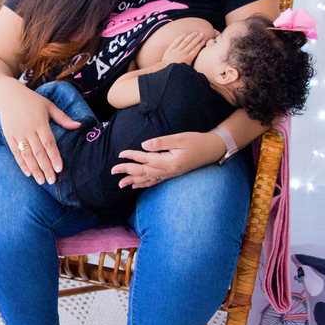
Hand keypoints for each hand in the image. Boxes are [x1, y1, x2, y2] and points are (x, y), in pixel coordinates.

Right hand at [0, 84, 80, 184]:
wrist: (7, 95)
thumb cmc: (31, 100)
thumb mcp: (48, 106)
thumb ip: (63, 118)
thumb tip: (78, 126)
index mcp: (40, 122)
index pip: (49, 143)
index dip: (54, 157)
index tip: (59, 169)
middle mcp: (28, 129)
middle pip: (38, 152)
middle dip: (46, 168)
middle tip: (52, 180)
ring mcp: (17, 134)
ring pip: (27, 155)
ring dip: (34, 169)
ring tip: (41, 181)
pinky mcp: (9, 136)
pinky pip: (16, 153)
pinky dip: (21, 164)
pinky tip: (28, 173)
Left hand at [111, 131, 227, 188]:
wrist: (212, 150)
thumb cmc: (197, 141)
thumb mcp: (180, 138)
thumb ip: (161, 142)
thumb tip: (144, 145)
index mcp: (169, 162)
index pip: (145, 159)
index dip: (132, 157)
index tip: (120, 154)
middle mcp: (168, 171)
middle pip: (143, 172)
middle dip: (127, 171)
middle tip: (113, 171)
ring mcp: (170, 174)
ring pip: (148, 179)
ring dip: (133, 181)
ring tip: (120, 184)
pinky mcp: (172, 174)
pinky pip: (155, 181)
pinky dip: (144, 184)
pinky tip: (137, 186)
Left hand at [160, 32, 203, 65]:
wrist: (165, 69)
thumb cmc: (177, 71)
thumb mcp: (186, 68)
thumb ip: (191, 63)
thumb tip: (198, 61)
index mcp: (188, 58)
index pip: (195, 50)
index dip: (200, 45)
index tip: (203, 41)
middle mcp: (183, 53)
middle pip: (192, 44)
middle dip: (198, 38)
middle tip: (202, 34)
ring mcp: (176, 51)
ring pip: (185, 41)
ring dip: (191, 36)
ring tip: (195, 32)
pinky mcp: (170, 49)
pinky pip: (176, 42)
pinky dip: (180, 38)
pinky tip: (184, 35)